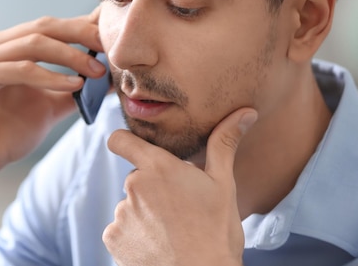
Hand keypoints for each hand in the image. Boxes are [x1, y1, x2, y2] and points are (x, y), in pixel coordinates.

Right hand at [0, 10, 105, 225]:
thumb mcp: (51, 105)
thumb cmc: (8, 132)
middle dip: (81, 33)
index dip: (83, 26)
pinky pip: (22, 69)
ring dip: (71, 55)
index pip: (52, 26)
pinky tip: (73, 85)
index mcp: (10, 45)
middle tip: (110, 45)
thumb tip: (109, 76)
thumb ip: (75, 88)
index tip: (114, 36)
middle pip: (45, 26)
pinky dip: (50, 76)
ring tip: (97, 70)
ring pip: (35, 43)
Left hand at [103, 108, 257, 265]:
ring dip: (145, 214)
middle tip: (178, 209)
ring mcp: (120, 213)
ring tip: (171, 231)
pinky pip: (120, 229)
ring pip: (130, 205)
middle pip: (136, 179)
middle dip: (152, 189)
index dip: (124, 142)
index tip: (133, 149)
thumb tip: (245, 112)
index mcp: (158, 168)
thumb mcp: (223, 185)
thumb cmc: (216, 232)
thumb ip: (224, 144)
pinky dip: (135, 236)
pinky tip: (157, 246)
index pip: (120, 140)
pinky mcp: (112, 237)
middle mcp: (133, 186)